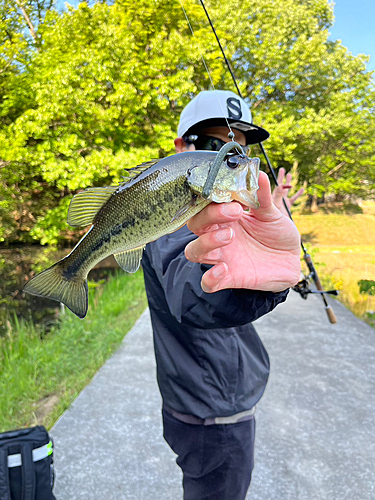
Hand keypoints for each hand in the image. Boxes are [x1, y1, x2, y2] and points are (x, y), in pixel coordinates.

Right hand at [185, 171, 300, 293]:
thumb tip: (258, 173)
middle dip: (209, 216)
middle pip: (195, 225)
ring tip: (229, 236)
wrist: (291, 261)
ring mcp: (222, 257)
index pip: (205, 205)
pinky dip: (210, 277)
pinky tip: (224, 269)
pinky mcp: (229, 278)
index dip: (212, 198)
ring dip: (207, 242)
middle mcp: (218, 236)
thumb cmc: (277, 234)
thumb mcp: (273, 214)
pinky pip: (208, 282)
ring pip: (194, 251)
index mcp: (226, 218)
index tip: (232, 195)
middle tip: (235, 212)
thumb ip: (263, 197)